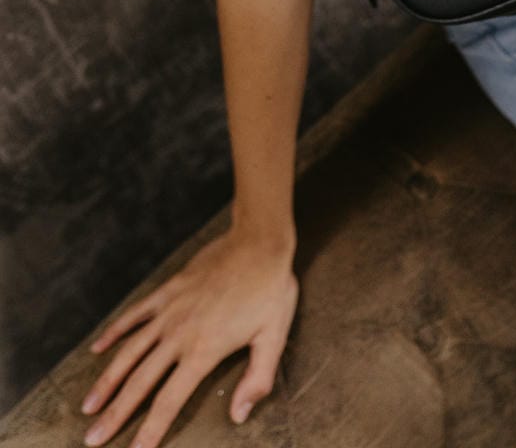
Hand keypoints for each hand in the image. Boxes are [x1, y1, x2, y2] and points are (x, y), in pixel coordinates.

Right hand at [79, 228, 298, 446]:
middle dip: (115, 414)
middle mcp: (179, 334)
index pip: (169, 400)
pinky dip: (115, 331)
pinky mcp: (168, 290)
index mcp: (204, 351)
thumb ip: (257, 379)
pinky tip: (98, 347)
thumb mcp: (274, 337)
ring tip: (88, 405)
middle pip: (139, 382)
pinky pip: (135, 314)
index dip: (150, 430)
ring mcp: (170, 311)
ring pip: (129, 351)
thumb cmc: (270, 291)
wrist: (259, 241)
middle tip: (92, 439)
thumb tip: (238, 416)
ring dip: (107, 380)